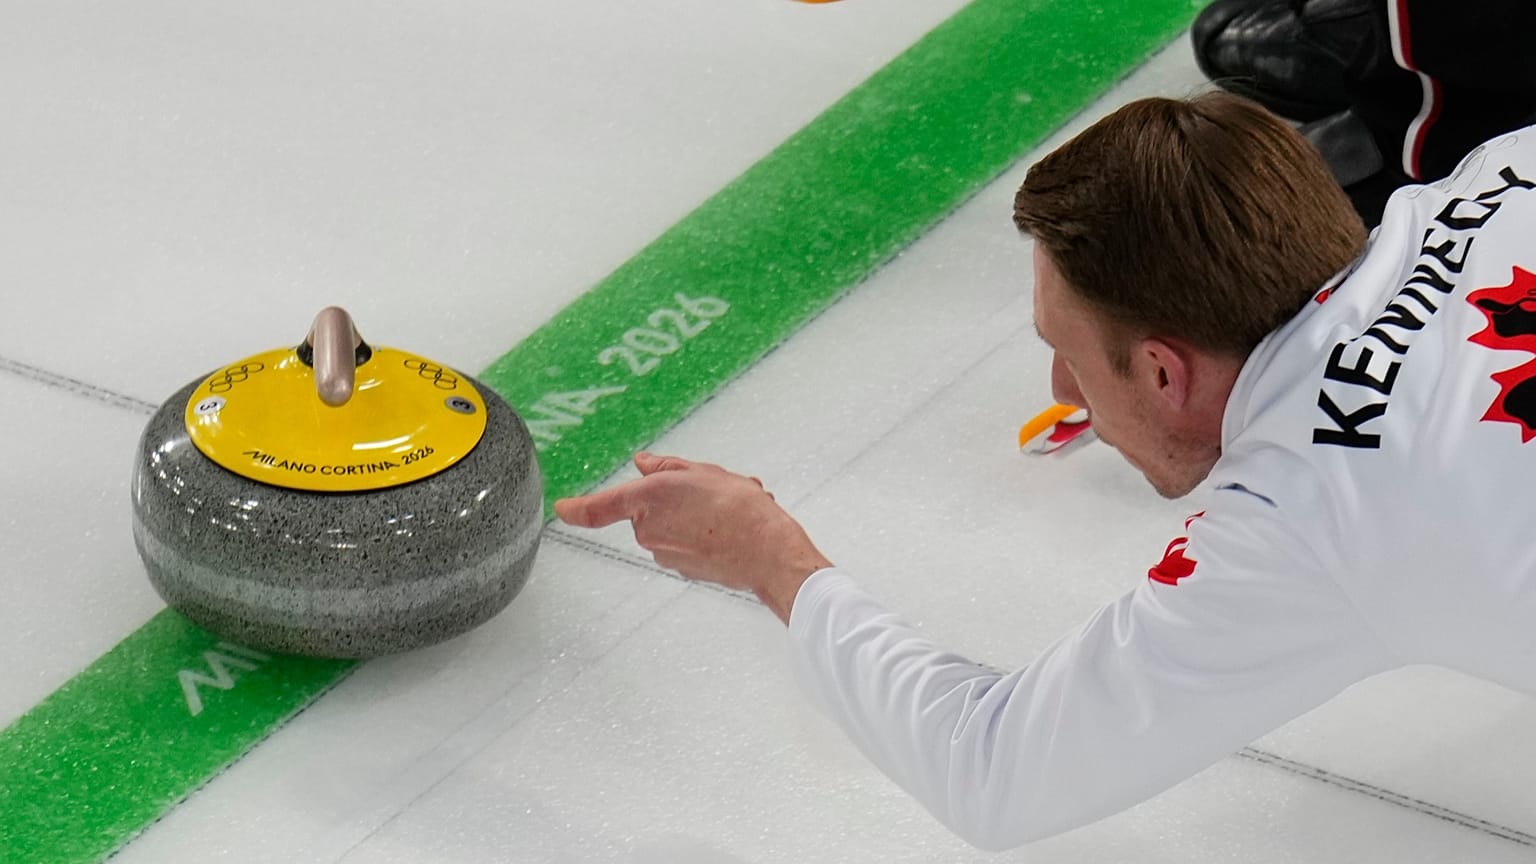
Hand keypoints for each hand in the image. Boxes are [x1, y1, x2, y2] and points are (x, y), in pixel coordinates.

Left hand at [553, 452, 833, 623]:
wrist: (767, 552)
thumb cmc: (739, 509)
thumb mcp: (702, 472)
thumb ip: (665, 468)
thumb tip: (642, 464)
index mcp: (648, 499)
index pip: (600, 507)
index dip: (578, 507)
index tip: (563, 507)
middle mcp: (648, 530)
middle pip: (650, 507)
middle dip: (677, 495)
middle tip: (713, 487)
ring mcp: (664, 552)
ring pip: (671, 523)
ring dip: (695, 513)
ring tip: (729, 507)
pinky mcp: (682, 568)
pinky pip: (686, 541)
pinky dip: (705, 532)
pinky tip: (732, 527)